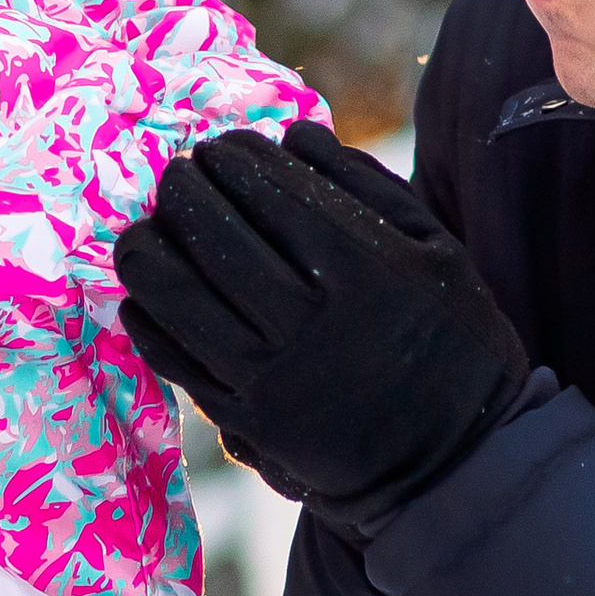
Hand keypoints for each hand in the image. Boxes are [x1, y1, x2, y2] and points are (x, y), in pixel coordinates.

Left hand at [114, 122, 530, 525]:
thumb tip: (292, 133)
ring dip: (148, 252)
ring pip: (180, 299)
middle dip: (185, 192)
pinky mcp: (248, 421)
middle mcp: (313, 323)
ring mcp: (274, 377)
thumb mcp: (438, 251)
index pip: (276, 195)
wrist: (452, 461)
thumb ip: (369, 186)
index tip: (223, 147)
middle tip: (177, 174)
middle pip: (218, 239)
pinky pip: (176, 361)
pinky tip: (142, 294)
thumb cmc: (450, 341)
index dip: (238, 161)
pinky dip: (148, 321)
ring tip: (144, 229)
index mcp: (367, 271)